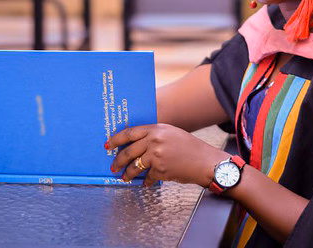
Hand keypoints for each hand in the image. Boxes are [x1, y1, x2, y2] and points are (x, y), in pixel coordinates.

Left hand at [106, 123, 227, 186]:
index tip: (108, 145)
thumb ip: (154, 136)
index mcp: (156, 129)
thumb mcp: (171, 133)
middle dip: (118, 160)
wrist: (204, 161)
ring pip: (135, 166)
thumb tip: (135, 144)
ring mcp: (157, 156)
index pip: (130, 132)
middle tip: (113, 166)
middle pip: (128, 151)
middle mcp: (155, 141)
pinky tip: (145, 183)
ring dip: (127, 174)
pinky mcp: (161, 170)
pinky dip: (145, 182)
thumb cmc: (189, 147)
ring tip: (125, 177)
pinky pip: (147, 177)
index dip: (116, 139)